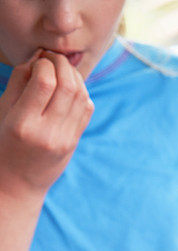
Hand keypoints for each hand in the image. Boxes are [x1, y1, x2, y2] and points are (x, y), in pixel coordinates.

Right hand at [0, 50, 93, 197]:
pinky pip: (87, 108)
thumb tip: (40, 57)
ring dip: (74, 75)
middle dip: (62, 63)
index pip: (44, 81)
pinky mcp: (74, 142)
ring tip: (61, 70)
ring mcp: (64, 139)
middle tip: (53, 59)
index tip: (38, 61)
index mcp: (23, 124)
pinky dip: (82, 91)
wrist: (19, 182)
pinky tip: (69, 88)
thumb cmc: (4, 142)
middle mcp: (47, 133)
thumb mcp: (2, 111)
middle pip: (67, 85)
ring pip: (81, 95)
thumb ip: (19, 81)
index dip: (44, 62)